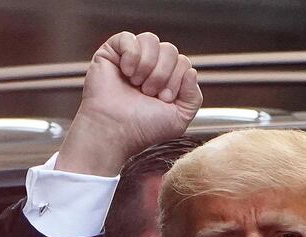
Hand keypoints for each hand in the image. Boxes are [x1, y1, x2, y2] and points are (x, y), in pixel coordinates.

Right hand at [56, 32, 202, 174]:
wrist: (115, 130)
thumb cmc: (143, 128)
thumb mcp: (179, 118)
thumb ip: (193, 97)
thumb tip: (191, 72)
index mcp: (166, 80)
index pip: (183, 63)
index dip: (176, 80)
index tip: (163, 99)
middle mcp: (149, 67)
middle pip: (170, 50)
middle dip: (162, 74)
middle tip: (148, 93)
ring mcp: (131, 58)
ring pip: (151, 40)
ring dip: (147, 66)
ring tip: (137, 84)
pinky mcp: (111, 52)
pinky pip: (128, 37)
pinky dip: (131, 55)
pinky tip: (125, 72)